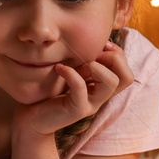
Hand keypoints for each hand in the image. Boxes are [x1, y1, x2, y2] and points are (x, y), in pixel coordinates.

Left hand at [15, 40, 135, 138]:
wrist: (32, 118)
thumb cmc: (49, 93)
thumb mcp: (70, 72)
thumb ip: (82, 61)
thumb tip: (92, 40)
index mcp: (102, 87)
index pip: (126, 72)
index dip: (117, 55)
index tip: (99, 47)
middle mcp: (101, 96)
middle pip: (126, 77)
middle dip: (111, 59)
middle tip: (90, 57)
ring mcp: (91, 104)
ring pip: (111, 83)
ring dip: (95, 67)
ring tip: (77, 66)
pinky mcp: (77, 110)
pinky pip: (81, 88)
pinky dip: (71, 73)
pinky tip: (59, 68)